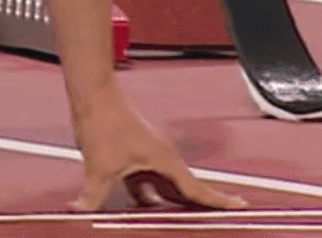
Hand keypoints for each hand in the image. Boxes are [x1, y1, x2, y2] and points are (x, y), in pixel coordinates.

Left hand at [70, 98, 245, 212]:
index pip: (198, 189)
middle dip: (201, 207)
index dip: (219, 201)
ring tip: (182, 223)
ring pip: (167, 189)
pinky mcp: (135, 158)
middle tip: (218, 221)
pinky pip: (148, 184)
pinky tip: (141, 211)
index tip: (240, 207)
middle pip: (187, 191)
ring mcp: (150, 158)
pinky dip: (149, 198)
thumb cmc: (105, 122)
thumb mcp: (100, 167)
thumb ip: (94, 196)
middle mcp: (163, 160)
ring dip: (173, 204)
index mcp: (165, 161)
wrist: (94, 97)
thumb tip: (81, 212)